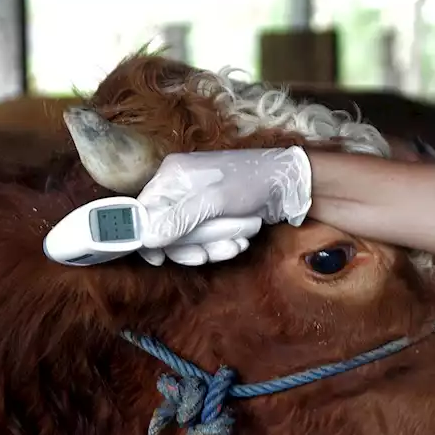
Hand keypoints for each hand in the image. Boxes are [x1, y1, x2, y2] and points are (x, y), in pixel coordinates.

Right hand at [136, 147, 311, 264]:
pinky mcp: (212, 217)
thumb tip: (146, 238)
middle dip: (200, 240)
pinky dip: (223, 244)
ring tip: (242, 236)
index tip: (159, 259)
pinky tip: (242, 241)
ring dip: (216, 244)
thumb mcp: (215, 200)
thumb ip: (179, 220)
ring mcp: (196, 204)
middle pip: (169, 231)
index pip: (144, 212)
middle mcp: (179, 189)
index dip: (149, 237)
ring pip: (189, 240)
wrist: (290, 183)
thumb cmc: (253, 182)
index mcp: (172, 176)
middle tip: (228, 238)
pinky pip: (205, 241)